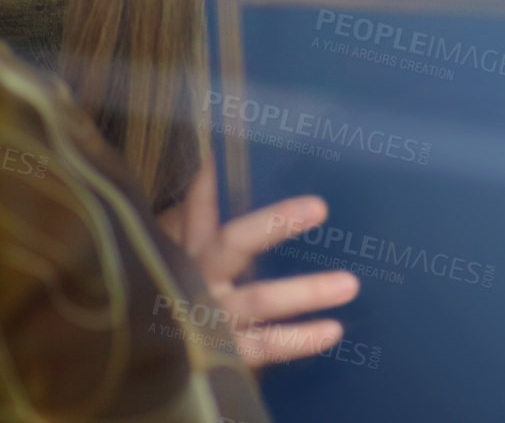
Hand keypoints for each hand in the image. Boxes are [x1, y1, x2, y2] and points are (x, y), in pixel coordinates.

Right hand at [158, 159, 359, 367]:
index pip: (198, 209)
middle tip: (320, 206)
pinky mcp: (220, 355)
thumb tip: (213, 162)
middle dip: (274, 224)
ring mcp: (208, 320)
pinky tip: (334, 330)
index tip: (225, 155)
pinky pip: (263, 346)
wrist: (134, 369)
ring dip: (306, 292)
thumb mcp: (176, 253)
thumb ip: (195, 214)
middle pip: (233, 245)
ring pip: (260, 300)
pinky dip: (298, 340)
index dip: (209, 184)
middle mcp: (194, 280)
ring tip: (351, 284)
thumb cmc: (173, 296)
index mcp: (185, 252)